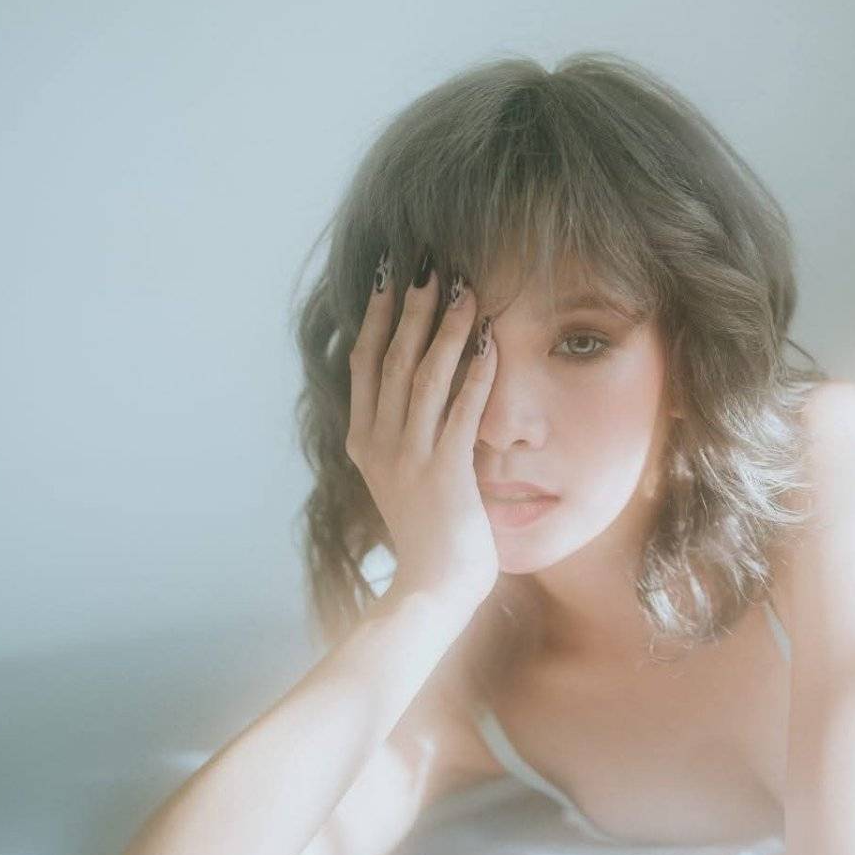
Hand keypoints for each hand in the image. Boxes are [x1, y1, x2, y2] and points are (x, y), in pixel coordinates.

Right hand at [347, 248, 499, 609]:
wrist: (432, 586)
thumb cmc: (426, 534)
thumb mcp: (402, 477)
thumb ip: (403, 435)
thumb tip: (416, 390)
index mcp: (365, 442)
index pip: (365, 365)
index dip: (377, 319)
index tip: (388, 280)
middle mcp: (380, 444)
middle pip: (392, 360)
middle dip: (411, 310)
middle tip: (428, 267)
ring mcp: (410, 458)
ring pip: (424, 378)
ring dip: (445, 331)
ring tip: (463, 292)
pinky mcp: (445, 473)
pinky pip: (461, 412)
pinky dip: (475, 375)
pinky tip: (490, 343)